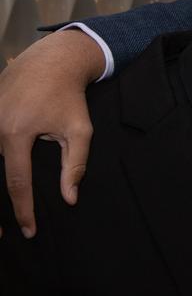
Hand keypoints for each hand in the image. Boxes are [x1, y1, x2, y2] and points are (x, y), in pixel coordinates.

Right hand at [0, 30, 103, 237]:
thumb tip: (70, 198)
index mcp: (16, 133)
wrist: (52, 61)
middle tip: (3, 235)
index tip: (28, 230)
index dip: (23, 209)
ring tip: (4, 212)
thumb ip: (75, 166)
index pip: (17, 182)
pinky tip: (4, 172)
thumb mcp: (80, 130)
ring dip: (0, 175)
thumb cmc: (70, 97)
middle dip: (3, 199)